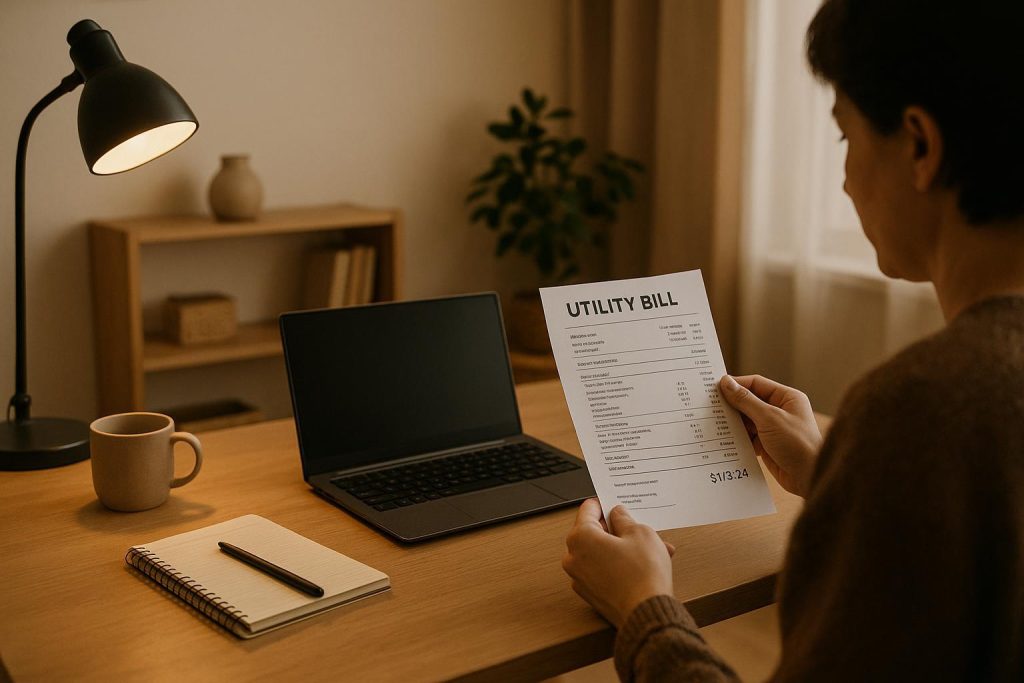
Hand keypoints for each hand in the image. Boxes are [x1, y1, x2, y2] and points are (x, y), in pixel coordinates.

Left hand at [562, 499, 674, 627]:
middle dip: (617, 530)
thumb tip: (617, 515)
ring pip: (601, 553)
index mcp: (580, 537)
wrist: (647, 613)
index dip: (604, 504)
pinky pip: (602, 571)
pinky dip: (619, 566)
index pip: (587, 509)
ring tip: (650, 549)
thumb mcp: (640, 533)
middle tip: (637, 527)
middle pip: (593, 532)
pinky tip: (643, 566)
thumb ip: (624, 519)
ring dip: (623, 549)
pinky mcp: (590, 594)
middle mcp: (573, 558)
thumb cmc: (642, 574)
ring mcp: (579, 578)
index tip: (615, 503)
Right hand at [719, 374, 822, 496]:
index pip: (756, 384)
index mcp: (787, 398)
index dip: (736, 384)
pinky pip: (747, 437)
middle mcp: (780, 411)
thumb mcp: (770, 418)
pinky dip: (737, 438)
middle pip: (750, 401)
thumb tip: (727, 383)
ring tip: (713, 422)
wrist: (809, 478)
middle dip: (732, 405)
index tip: (714, 387)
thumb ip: (746, 400)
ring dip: (733, 422)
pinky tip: (723, 439)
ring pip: (747, 420)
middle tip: (709, 406)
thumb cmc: (798, 444)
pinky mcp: (767, 445)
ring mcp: (773, 428)